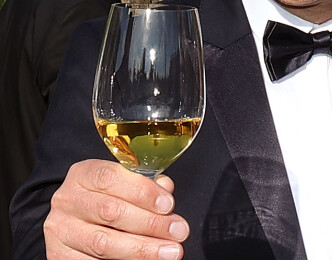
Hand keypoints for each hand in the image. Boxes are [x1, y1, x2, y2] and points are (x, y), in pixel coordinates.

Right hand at [44, 160, 189, 259]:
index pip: (111, 178)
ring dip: (142, 249)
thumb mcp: (124, 182)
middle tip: (179, 231)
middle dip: (151, 223)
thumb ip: (145, 183)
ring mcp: (60, 230)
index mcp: (83, 174)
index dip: (142, 191)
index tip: (169, 204)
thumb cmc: (108, 195)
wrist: (77, 219)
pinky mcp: (59, 257)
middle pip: (111, 212)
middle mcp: (67, 200)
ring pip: (104, 243)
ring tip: (170, 252)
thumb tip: (166, 191)